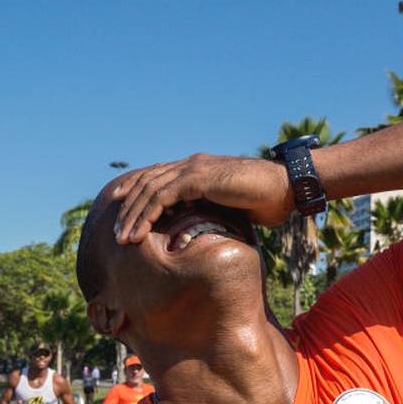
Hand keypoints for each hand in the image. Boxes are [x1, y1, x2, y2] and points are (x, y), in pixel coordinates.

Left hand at [111, 154, 289, 243]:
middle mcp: (191, 165)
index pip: (158, 177)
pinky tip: (139, 233)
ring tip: (122, 238)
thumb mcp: (231, 208)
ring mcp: (194, 169)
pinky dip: (147, 215)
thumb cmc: (266, 201)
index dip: (136, 192)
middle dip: (128, 207)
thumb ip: (213, 212)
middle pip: (147, 182)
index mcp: (198, 169)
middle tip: (116, 231)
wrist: (287, 187)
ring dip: (133, 215)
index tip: (121, 211)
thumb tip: (202, 230)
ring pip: (150, 190)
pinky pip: (162, 196)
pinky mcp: (198, 178)